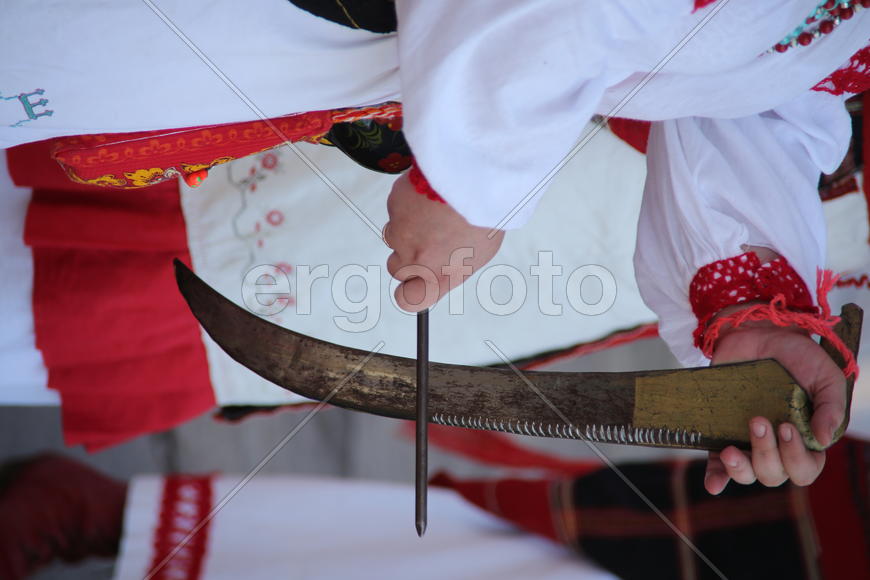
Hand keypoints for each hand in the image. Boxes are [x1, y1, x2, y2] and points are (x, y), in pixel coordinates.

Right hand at [384, 172, 503, 311]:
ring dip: (406, 229)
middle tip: (427, 241)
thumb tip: (443, 272)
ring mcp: (401, 234)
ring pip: (393, 237)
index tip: (414, 285)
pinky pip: (396, 209)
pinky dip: (408, 204)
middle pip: (396, 269)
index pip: (408, 300)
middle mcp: (415, 260)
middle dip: (406, 257)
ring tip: (432, 214)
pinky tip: (429, 196)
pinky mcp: (394, 207)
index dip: (409, 293)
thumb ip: (453, 268)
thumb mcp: (479, 254)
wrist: (472, 180)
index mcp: (438, 276)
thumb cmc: (483, 216)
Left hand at [704, 318, 846, 493]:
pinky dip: (716, 477)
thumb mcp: (825, 377)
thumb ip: (830, 407)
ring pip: (747, 474)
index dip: (796, 458)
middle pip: (773, 475)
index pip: (805, 470)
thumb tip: (823, 440)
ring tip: (731, 450)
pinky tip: (712, 484)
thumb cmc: (797, 357)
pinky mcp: (722, 431)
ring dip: (739, 468)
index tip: (786, 427)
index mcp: (806, 440)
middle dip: (766, 454)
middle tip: (759, 420)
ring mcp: (748, 440)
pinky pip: (717, 464)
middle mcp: (777, 446)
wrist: (759, 332)